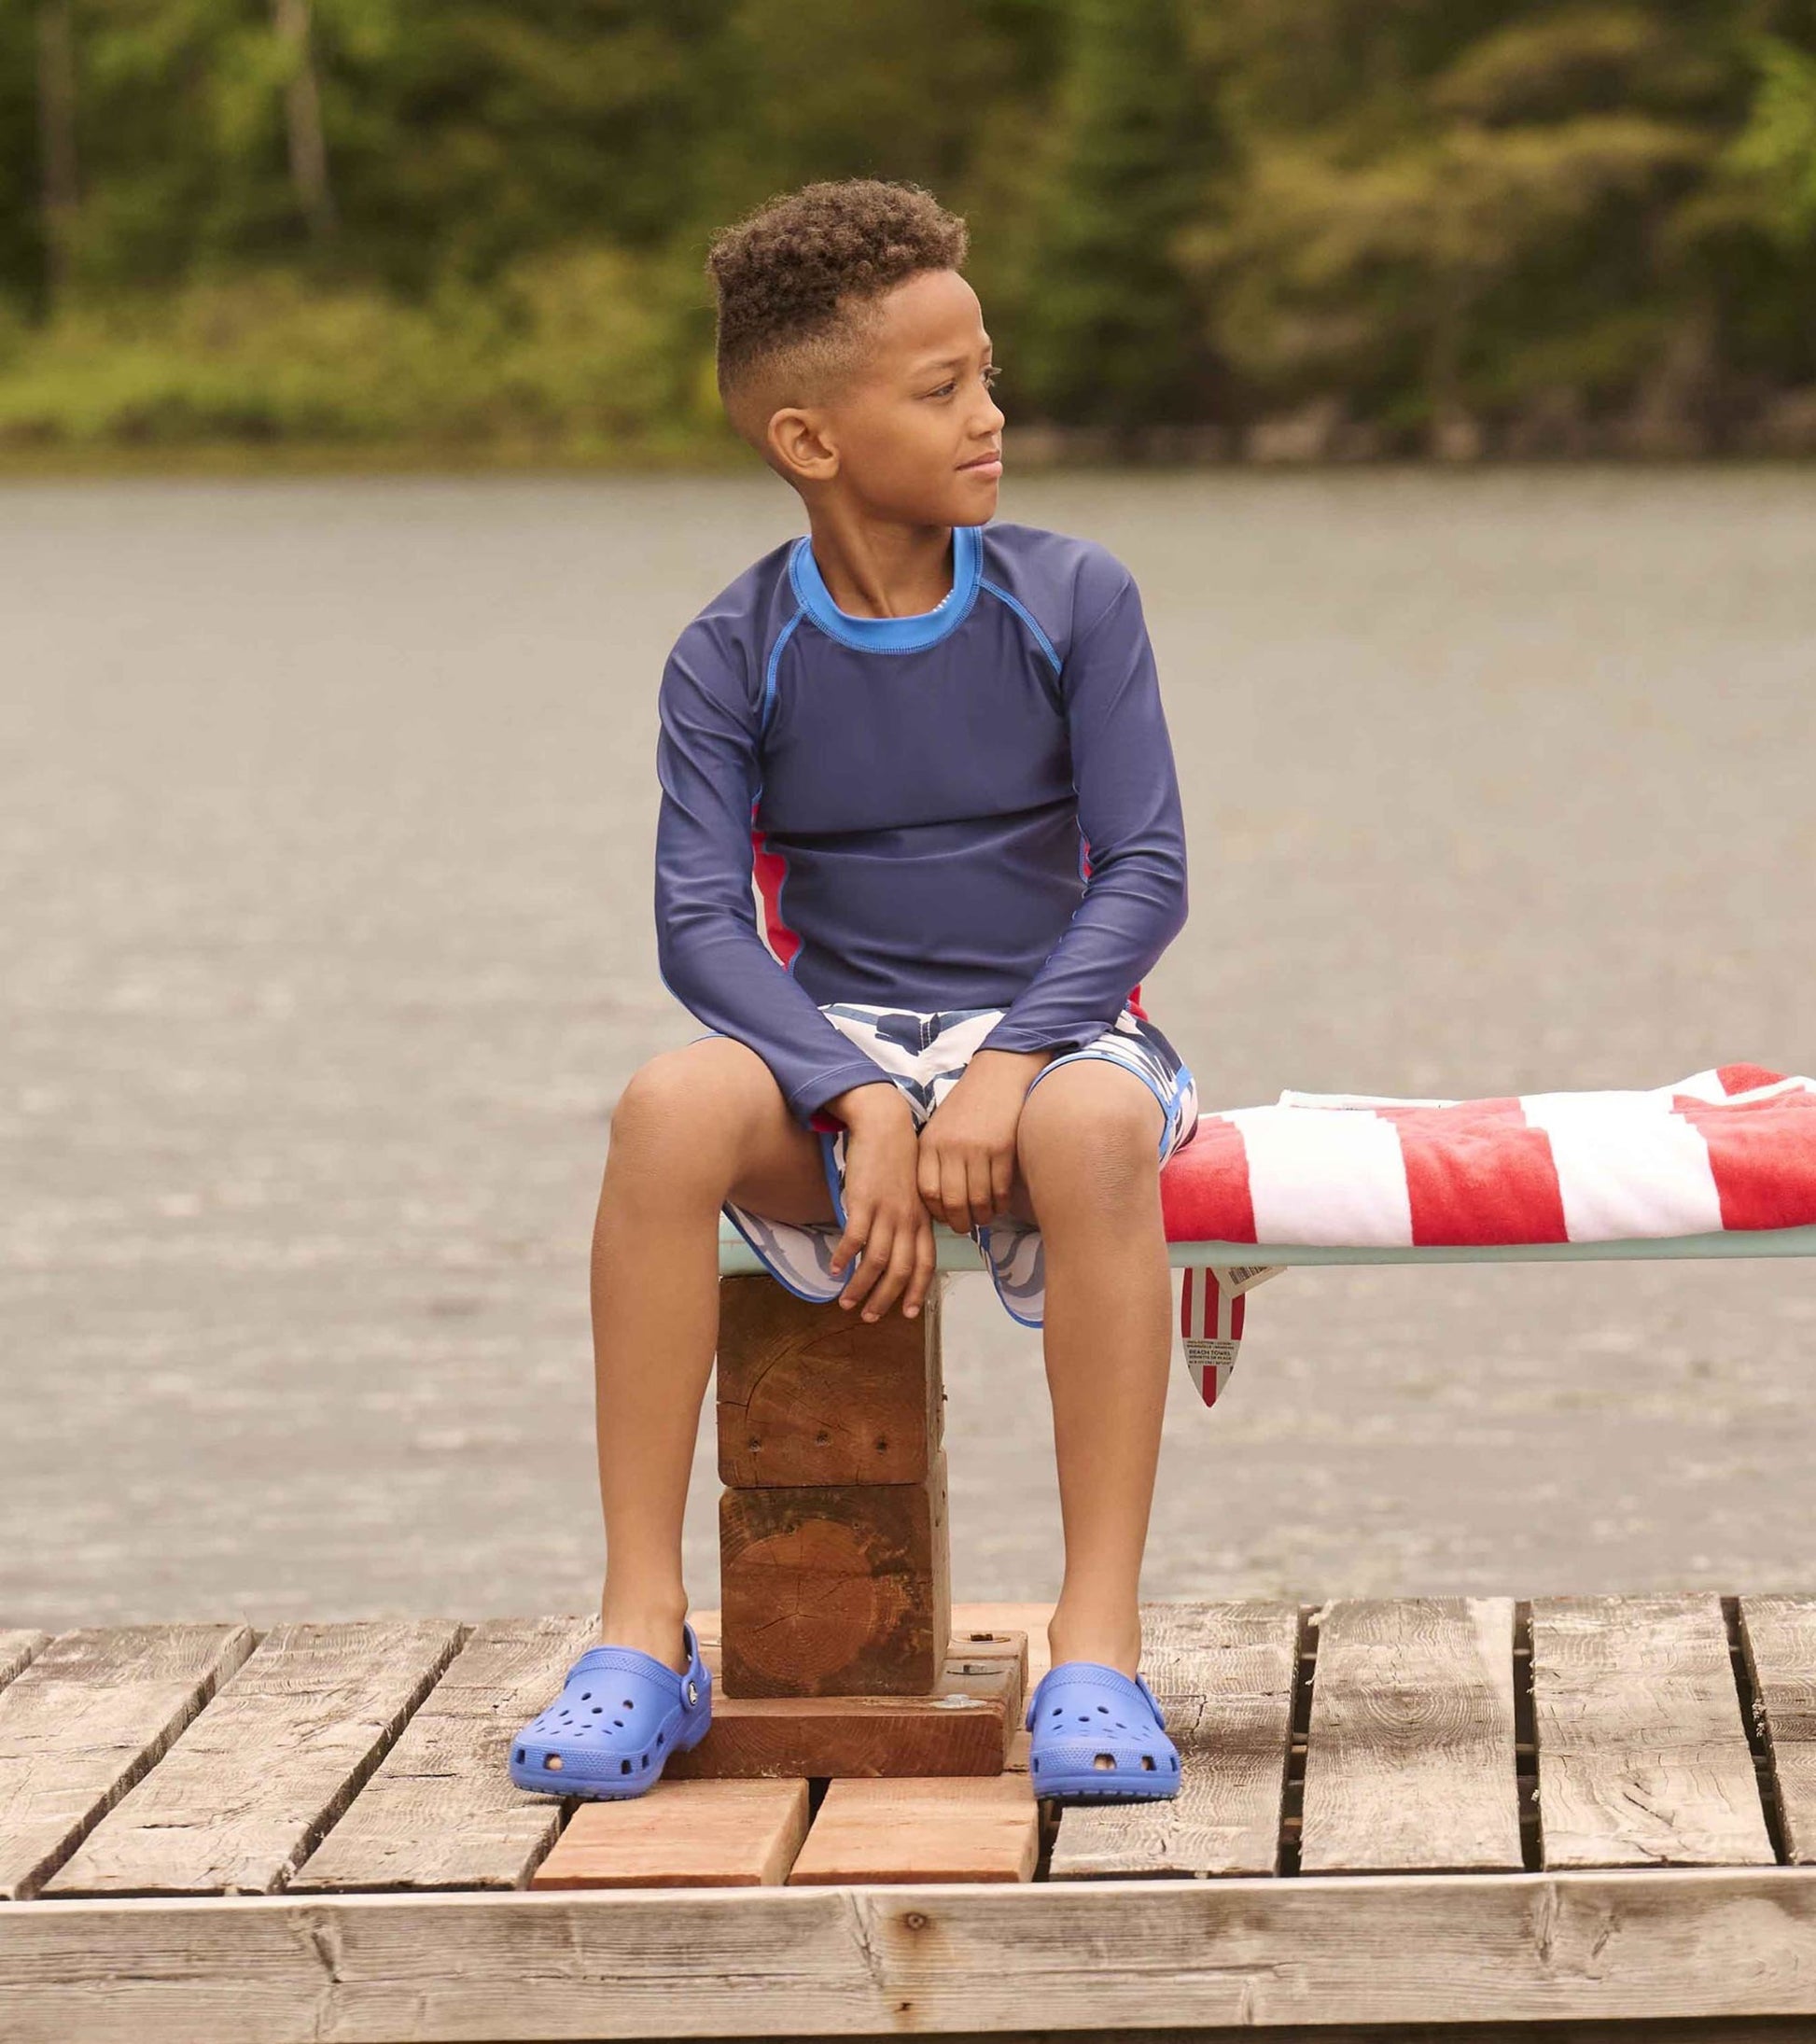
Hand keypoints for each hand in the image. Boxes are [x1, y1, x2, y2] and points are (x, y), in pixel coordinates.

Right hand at [824, 1081, 935, 1322]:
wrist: (885, 1126)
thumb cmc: (897, 1159)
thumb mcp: (913, 1192)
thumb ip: (911, 1219)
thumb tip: (901, 1244)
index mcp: (922, 1220)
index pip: (925, 1264)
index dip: (916, 1291)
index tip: (907, 1313)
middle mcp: (908, 1219)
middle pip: (900, 1271)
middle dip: (885, 1299)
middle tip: (869, 1317)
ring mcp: (886, 1211)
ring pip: (876, 1261)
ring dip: (860, 1287)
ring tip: (846, 1302)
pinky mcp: (863, 1201)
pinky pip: (854, 1238)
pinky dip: (844, 1258)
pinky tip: (833, 1269)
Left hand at [917, 1049, 1051, 1232]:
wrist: (998, 1074)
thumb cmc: (968, 1105)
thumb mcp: (941, 1127)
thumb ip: (936, 1158)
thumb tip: (938, 1201)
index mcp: (931, 1143)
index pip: (927, 1192)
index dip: (937, 1212)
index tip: (946, 1217)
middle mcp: (950, 1148)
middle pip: (952, 1202)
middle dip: (961, 1222)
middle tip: (967, 1226)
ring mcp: (977, 1148)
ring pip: (978, 1200)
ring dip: (983, 1216)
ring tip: (985, 1216)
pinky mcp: (1002, 1148)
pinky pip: (1000, 1190)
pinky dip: (1001, 1204)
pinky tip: (1001, 1204)